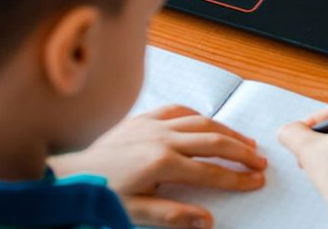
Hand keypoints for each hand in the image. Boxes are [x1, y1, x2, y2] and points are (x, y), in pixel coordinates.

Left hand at [51, 105, 266, 228]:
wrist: (66, 173)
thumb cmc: (99, 193)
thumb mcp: (134, 212)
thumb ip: (172, 216)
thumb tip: (207, 220)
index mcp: (161, 163)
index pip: (210, 171)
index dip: (237, 177)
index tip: (257, 181)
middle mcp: (161, 137)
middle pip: (213, 140)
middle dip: (241, 152)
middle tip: (261, 162)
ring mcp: (151, 124)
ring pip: (200, 121)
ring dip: (227, 131)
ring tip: (246, 143)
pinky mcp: (141, 117)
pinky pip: (178, 109)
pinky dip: (199, 115)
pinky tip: (209, 122)